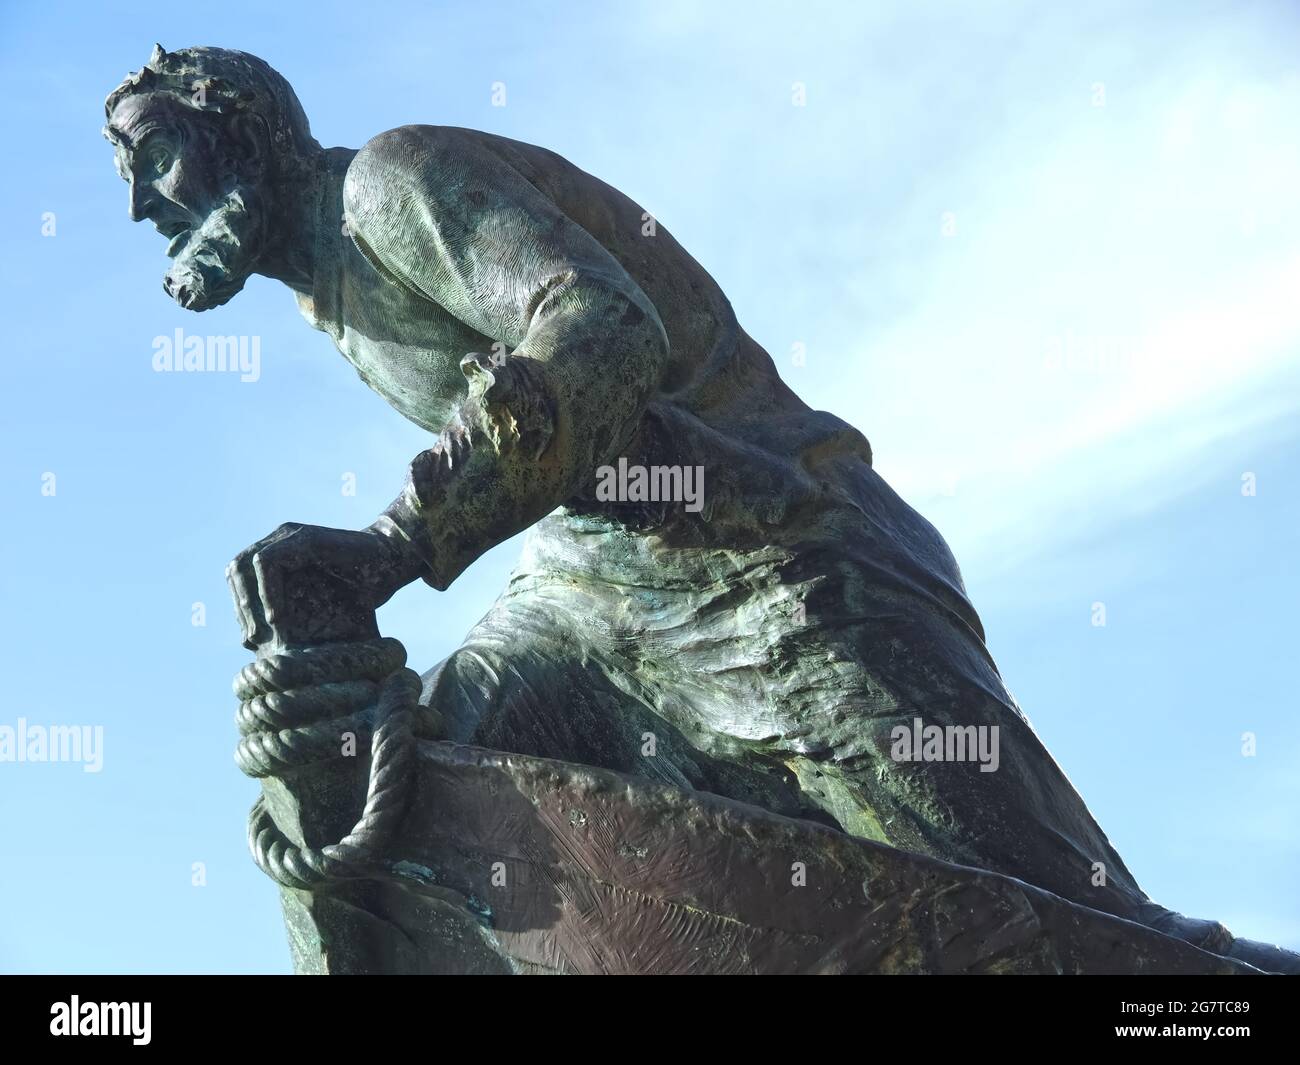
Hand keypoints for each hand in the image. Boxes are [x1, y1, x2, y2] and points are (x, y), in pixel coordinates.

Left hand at [226, 522, 426, 650]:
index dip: (241, 609)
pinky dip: (268, 593)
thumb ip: (295, 621)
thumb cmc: (361, 591)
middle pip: (235, 570)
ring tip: (265, 631)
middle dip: (241, 607)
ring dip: (250, 601)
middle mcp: (278, 539)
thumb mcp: (324, 610)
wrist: (392, 563)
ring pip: (244, 564)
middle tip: (253, 640)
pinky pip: (268, 562)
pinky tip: (278, 618)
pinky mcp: (303, 538)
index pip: (239, 578)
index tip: (253, 641)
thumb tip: (267, 656)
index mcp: (277, 552)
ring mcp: (289, 535)